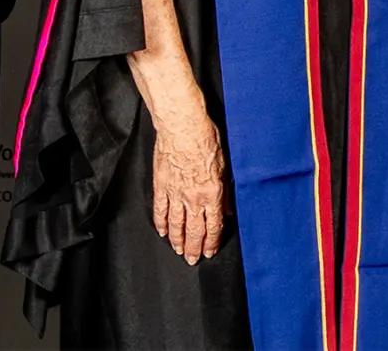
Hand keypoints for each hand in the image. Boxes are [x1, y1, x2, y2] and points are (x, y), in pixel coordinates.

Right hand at [149, 105, 227, 263]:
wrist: (182, 126)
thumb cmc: (205, 139)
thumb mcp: (225, 166)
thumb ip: (226, 192)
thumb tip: (228, 210)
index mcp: (211, 193)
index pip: (213, 226)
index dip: (212, 242)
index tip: (210, 251)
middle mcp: (193, 197)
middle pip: (194, 230)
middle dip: (194, 248)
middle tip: (192, 260)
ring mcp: (175, 193)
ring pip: (176, 224)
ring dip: (177, 240)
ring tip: (178, 250)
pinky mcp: (161, 185)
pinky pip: (160, 210)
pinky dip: (161, 223)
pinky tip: (162, 231)